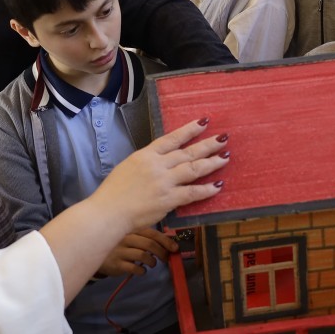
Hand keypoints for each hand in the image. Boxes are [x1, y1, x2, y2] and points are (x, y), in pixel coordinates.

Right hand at [92, 118, 227, 231]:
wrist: (109, 211)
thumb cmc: (114, 192)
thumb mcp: (129, 167)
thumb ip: (148, 163)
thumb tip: (163, 162)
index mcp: (146, 155)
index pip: (172, 138)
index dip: (189, 130)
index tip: (204, 122)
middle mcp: (158, 165)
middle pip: (188, 152)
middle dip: (208, 144)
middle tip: (224, 138)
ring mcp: (165, 182)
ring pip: (194, 169)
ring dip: (212, 162)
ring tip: (225, 157)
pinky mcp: (169, 199)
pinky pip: (193, 193)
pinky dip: (207, 189)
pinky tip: (218, 185)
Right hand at [97, 228, 178, 276]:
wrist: (96, 253)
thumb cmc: (119, 244)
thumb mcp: (131, 237)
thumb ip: (147, 237)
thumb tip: (169, 239)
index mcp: (131, 229)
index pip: (152, 233)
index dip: (165, 241)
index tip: (175, 248)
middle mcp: (126, 238)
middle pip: (149, 244)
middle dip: (161, 252)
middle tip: (166, 259)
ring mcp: (120, 250)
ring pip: (142, 255)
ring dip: (152, 261)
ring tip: (152, 264)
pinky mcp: (116, 263)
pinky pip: (134, 267)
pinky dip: (142, 270)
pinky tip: (142, 270)